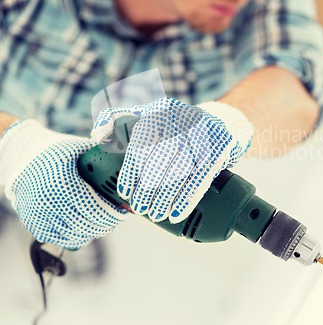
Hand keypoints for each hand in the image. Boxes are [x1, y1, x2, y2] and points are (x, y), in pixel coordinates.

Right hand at [0, 120, 127, 248]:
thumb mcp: (79, 148)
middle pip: (88, 225)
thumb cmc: (56, 150)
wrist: (21, 156)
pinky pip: (60, 239)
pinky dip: (76, 236)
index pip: (95, 209)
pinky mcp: (33, 223)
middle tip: (116, 218)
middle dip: (107, 224)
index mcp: (64, 183)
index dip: (113, 214)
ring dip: (93, 231)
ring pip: (75, 236)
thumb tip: (129, 161)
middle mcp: (49, 202)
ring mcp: (39, 215)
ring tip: (102, 223)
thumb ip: (103, 155)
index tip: (124, 212)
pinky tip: (85, 227)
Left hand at [92, 97, 253, 222]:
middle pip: (160, 159)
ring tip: (156, 214)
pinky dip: (187, 199)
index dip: (132, 170)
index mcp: (160, 110)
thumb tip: (96, 135)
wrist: (224, 123)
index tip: (125, 192)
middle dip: (148, 188)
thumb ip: (120, 122)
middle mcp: (182, 117)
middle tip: (140, 208)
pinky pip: (201, 177)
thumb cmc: (178, 126)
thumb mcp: (150, 116)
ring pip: (180, 170)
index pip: (141, 143)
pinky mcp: (220, 146)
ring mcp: (203, 131)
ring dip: (166, 197)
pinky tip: (176, 214)